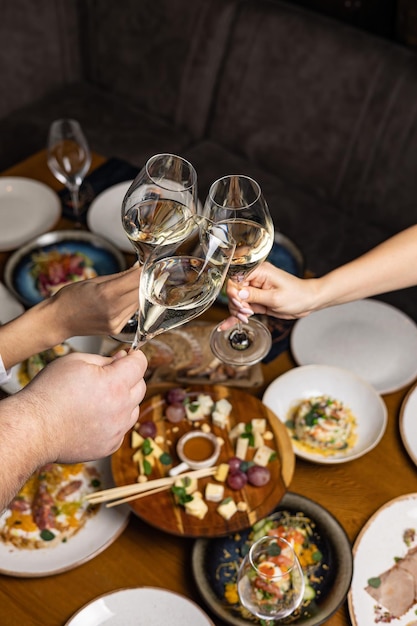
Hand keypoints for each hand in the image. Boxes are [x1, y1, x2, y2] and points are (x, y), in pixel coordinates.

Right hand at [18, 348, 147, 462]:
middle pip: (140, 386)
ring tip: (97, 399)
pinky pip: (122, 428)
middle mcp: (121, 408)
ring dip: (123, 400)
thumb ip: (105, 359)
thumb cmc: (49, 393)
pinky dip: (114, 421)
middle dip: (129, 377)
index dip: (134, 356)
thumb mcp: (75, 361)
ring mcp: (117, 430)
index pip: (140, 364)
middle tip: (107, 377)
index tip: (128, 356)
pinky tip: (93, 417)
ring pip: (133, 408)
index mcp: (115, 384)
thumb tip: (122, 359)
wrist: (34, 428)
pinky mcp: (110, 446)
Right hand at [52, 264, 140, 336]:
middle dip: (145, 281)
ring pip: (139, 303)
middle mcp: (113, 309)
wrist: (58, 321)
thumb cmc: (71, 298)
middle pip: (141, 292)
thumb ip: (120, 276)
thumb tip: (138, 268)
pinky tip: (125, 299)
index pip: (136, 279)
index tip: (149, 264)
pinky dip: (132, 304)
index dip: (145, 270)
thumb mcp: (94, 280)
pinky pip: (132, 313)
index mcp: (106, 293)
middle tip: (145, 272)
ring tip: (134, 285)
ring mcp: (116, 322)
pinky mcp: (116, 329)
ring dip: (140, 293)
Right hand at [219, 262, 318, 329]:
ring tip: (246, 317)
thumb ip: (255, 296)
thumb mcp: (275, 298)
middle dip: (237, 304)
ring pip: (237, 300)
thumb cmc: (297, 296)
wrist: (308, 301)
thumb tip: (238, 293)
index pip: (236, 278)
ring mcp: (255, 290)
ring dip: (238, 311)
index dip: (234, 293)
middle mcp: (255, 279)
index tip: (240, 304)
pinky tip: (226, 324)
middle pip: (234, 290)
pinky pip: (243, 307)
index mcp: (259, 272)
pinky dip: (236, 315)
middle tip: (246, 312)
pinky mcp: (257, 299)